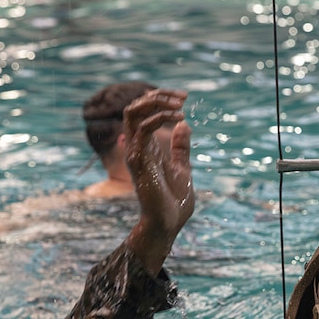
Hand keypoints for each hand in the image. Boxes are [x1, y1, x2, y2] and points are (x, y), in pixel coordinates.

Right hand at [123, 88, 194, 274]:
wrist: (168, 223)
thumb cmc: (173, 200)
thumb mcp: (182, 167)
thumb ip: (181, 147)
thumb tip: (184, 125)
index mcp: (146, 146)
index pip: (143, 112)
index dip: (161, 99)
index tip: (183, 98)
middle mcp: (137, 146)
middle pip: (135, 107)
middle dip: (158, 96)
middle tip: (183, 97)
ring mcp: (135, 153)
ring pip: (133, 113)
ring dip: (157, 103)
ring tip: (180, 105)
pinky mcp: (139, 161)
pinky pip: (142, 130)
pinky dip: (159, 119)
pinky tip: (178, 119)